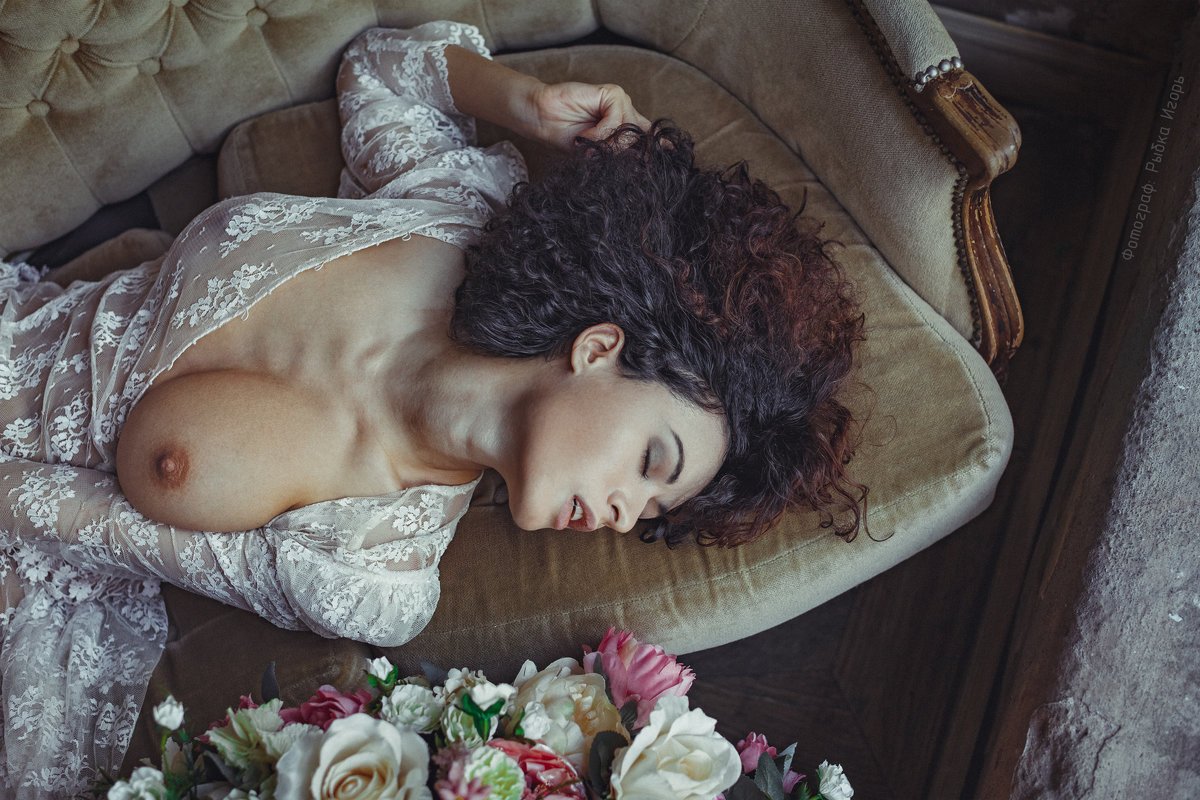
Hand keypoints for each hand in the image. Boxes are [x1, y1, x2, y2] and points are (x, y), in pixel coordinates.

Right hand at [527, 81, 650, 150]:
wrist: (542, 119)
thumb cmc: (565, 136)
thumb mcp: (595, 152)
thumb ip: (617, 153)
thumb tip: (642, 159)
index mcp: (624, 128)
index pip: (648, 136)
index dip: (659, 144)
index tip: (672, 151)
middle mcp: (626, 114)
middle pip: (642, 136)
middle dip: (626, 150)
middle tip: (598, 154)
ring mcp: (620, 102)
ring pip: (629, 130)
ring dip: (607, 143)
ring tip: (586, 142)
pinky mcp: (612, 93)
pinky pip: (617, 119)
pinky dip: (602, 131)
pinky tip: (586, 135)